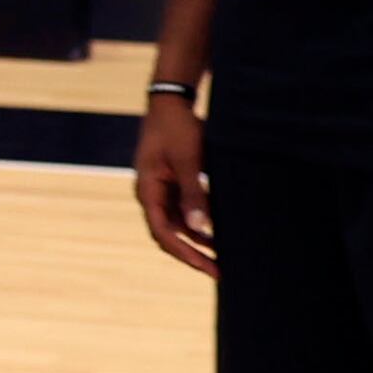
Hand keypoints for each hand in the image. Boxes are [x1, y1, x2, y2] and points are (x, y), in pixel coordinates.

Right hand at [134, 96, 213, 275]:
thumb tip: (200, 229)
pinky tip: (219, 229)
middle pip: (169, 234)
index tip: (208, 267)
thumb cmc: (178, 128)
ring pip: (179, 224)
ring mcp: (161, 190)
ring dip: (199, 240)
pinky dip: (201, 222)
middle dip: (193, 254)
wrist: (171, 102)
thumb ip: (194, 194)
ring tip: (224, 254)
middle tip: (219, 271)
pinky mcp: (173, 183)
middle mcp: (151, 195)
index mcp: (148, 191)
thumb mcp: (189, 161)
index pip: (163, 233)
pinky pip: (185, 210)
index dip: (185, 254)